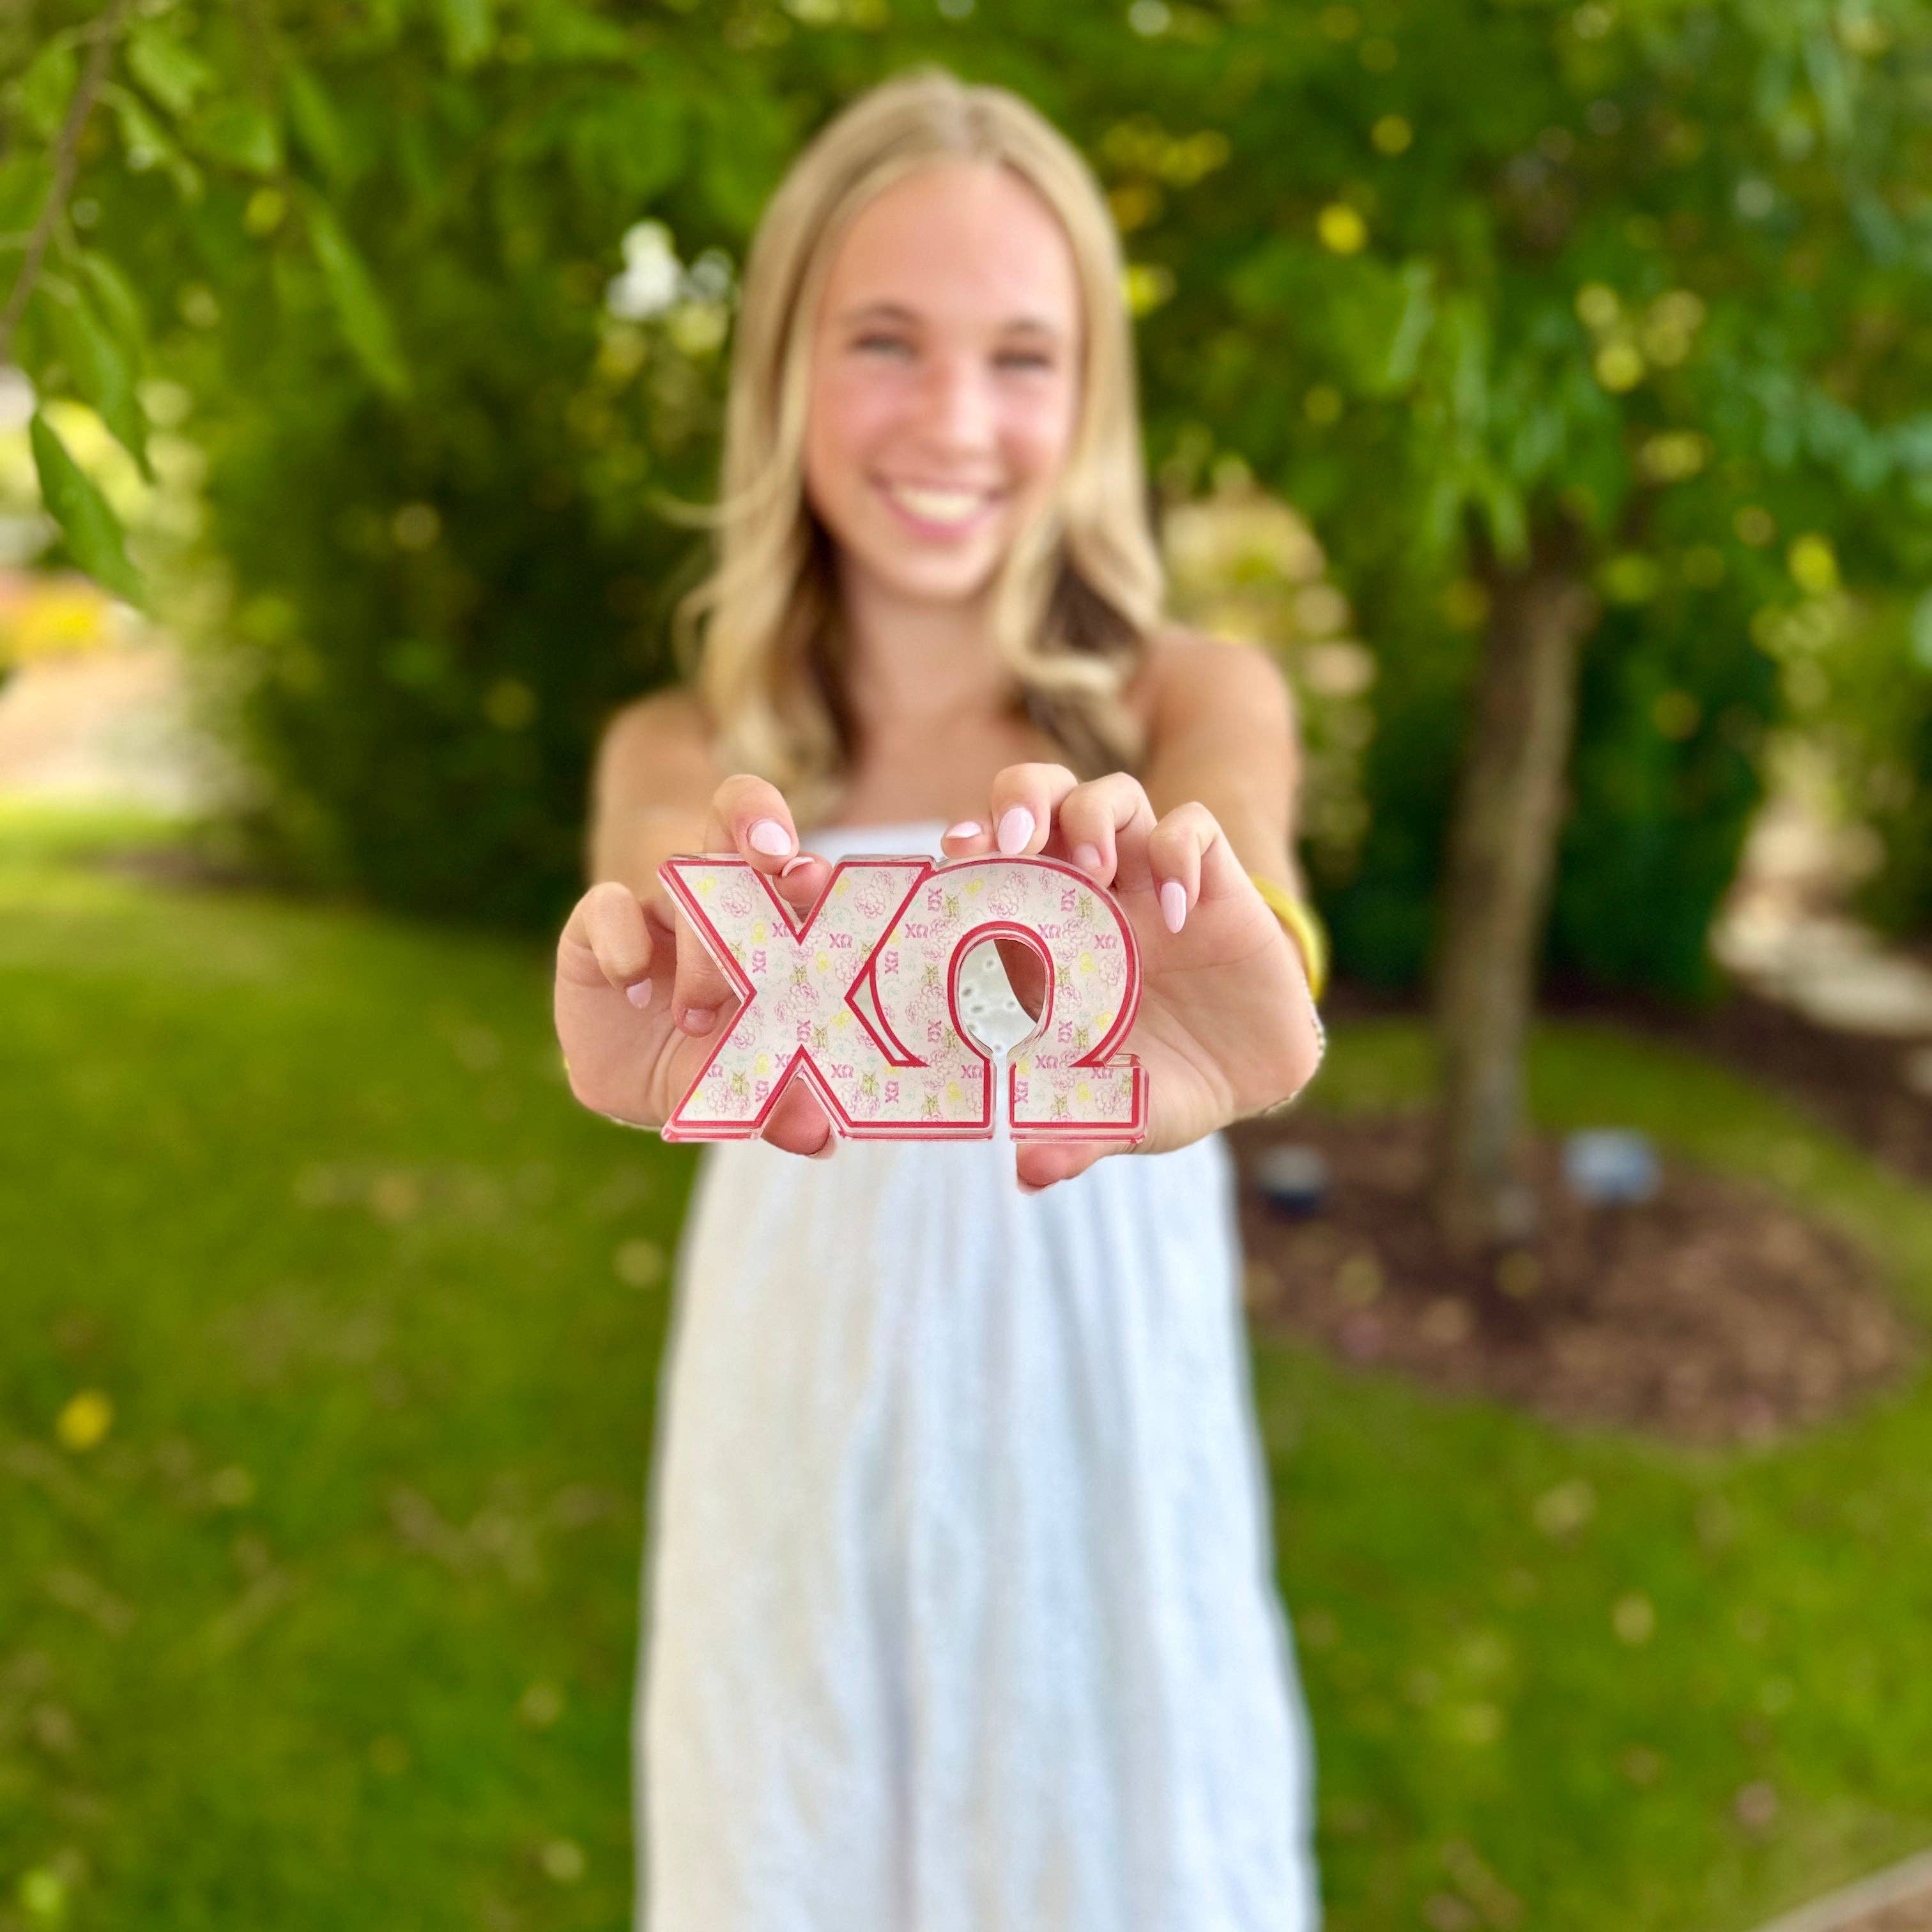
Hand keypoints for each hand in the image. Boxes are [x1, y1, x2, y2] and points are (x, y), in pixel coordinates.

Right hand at [553, 776, 840, 1157]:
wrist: (633, 1062)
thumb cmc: (714, 1055)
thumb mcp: (748, 1079)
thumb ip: (784, 1102)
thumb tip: (818, 1137)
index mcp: (775, 920)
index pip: (795, 864)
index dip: (805, 863)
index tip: (814, 878)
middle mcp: (719, 896)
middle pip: (741, 842)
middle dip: (764, 859)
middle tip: (786, 901)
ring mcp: (657, 906)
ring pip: (681, 881)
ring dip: (702, 940)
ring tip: (701, 1011)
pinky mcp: (597, 925)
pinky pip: (606, 909)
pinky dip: (622, 939)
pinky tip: (632, 981)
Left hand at [941, 763, 1323, 1190]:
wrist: (1252, 1078)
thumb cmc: (1162, 1084)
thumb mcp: (1119, 1113)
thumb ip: (1075, 1134)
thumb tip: (1028, 1172)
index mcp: (1046, 934)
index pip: (992, 861)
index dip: (967, 849)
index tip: (954, 860)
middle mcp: (1093, 893)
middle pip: (1044, 798)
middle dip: (1021, 797)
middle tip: (1011, 839)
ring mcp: (1152, 881)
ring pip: (1114, 796)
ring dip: (1092, 817)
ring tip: (1094, 871)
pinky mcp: (1216, 883)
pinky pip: (1195, 828)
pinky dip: (1180, 851)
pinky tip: (1180, 910)